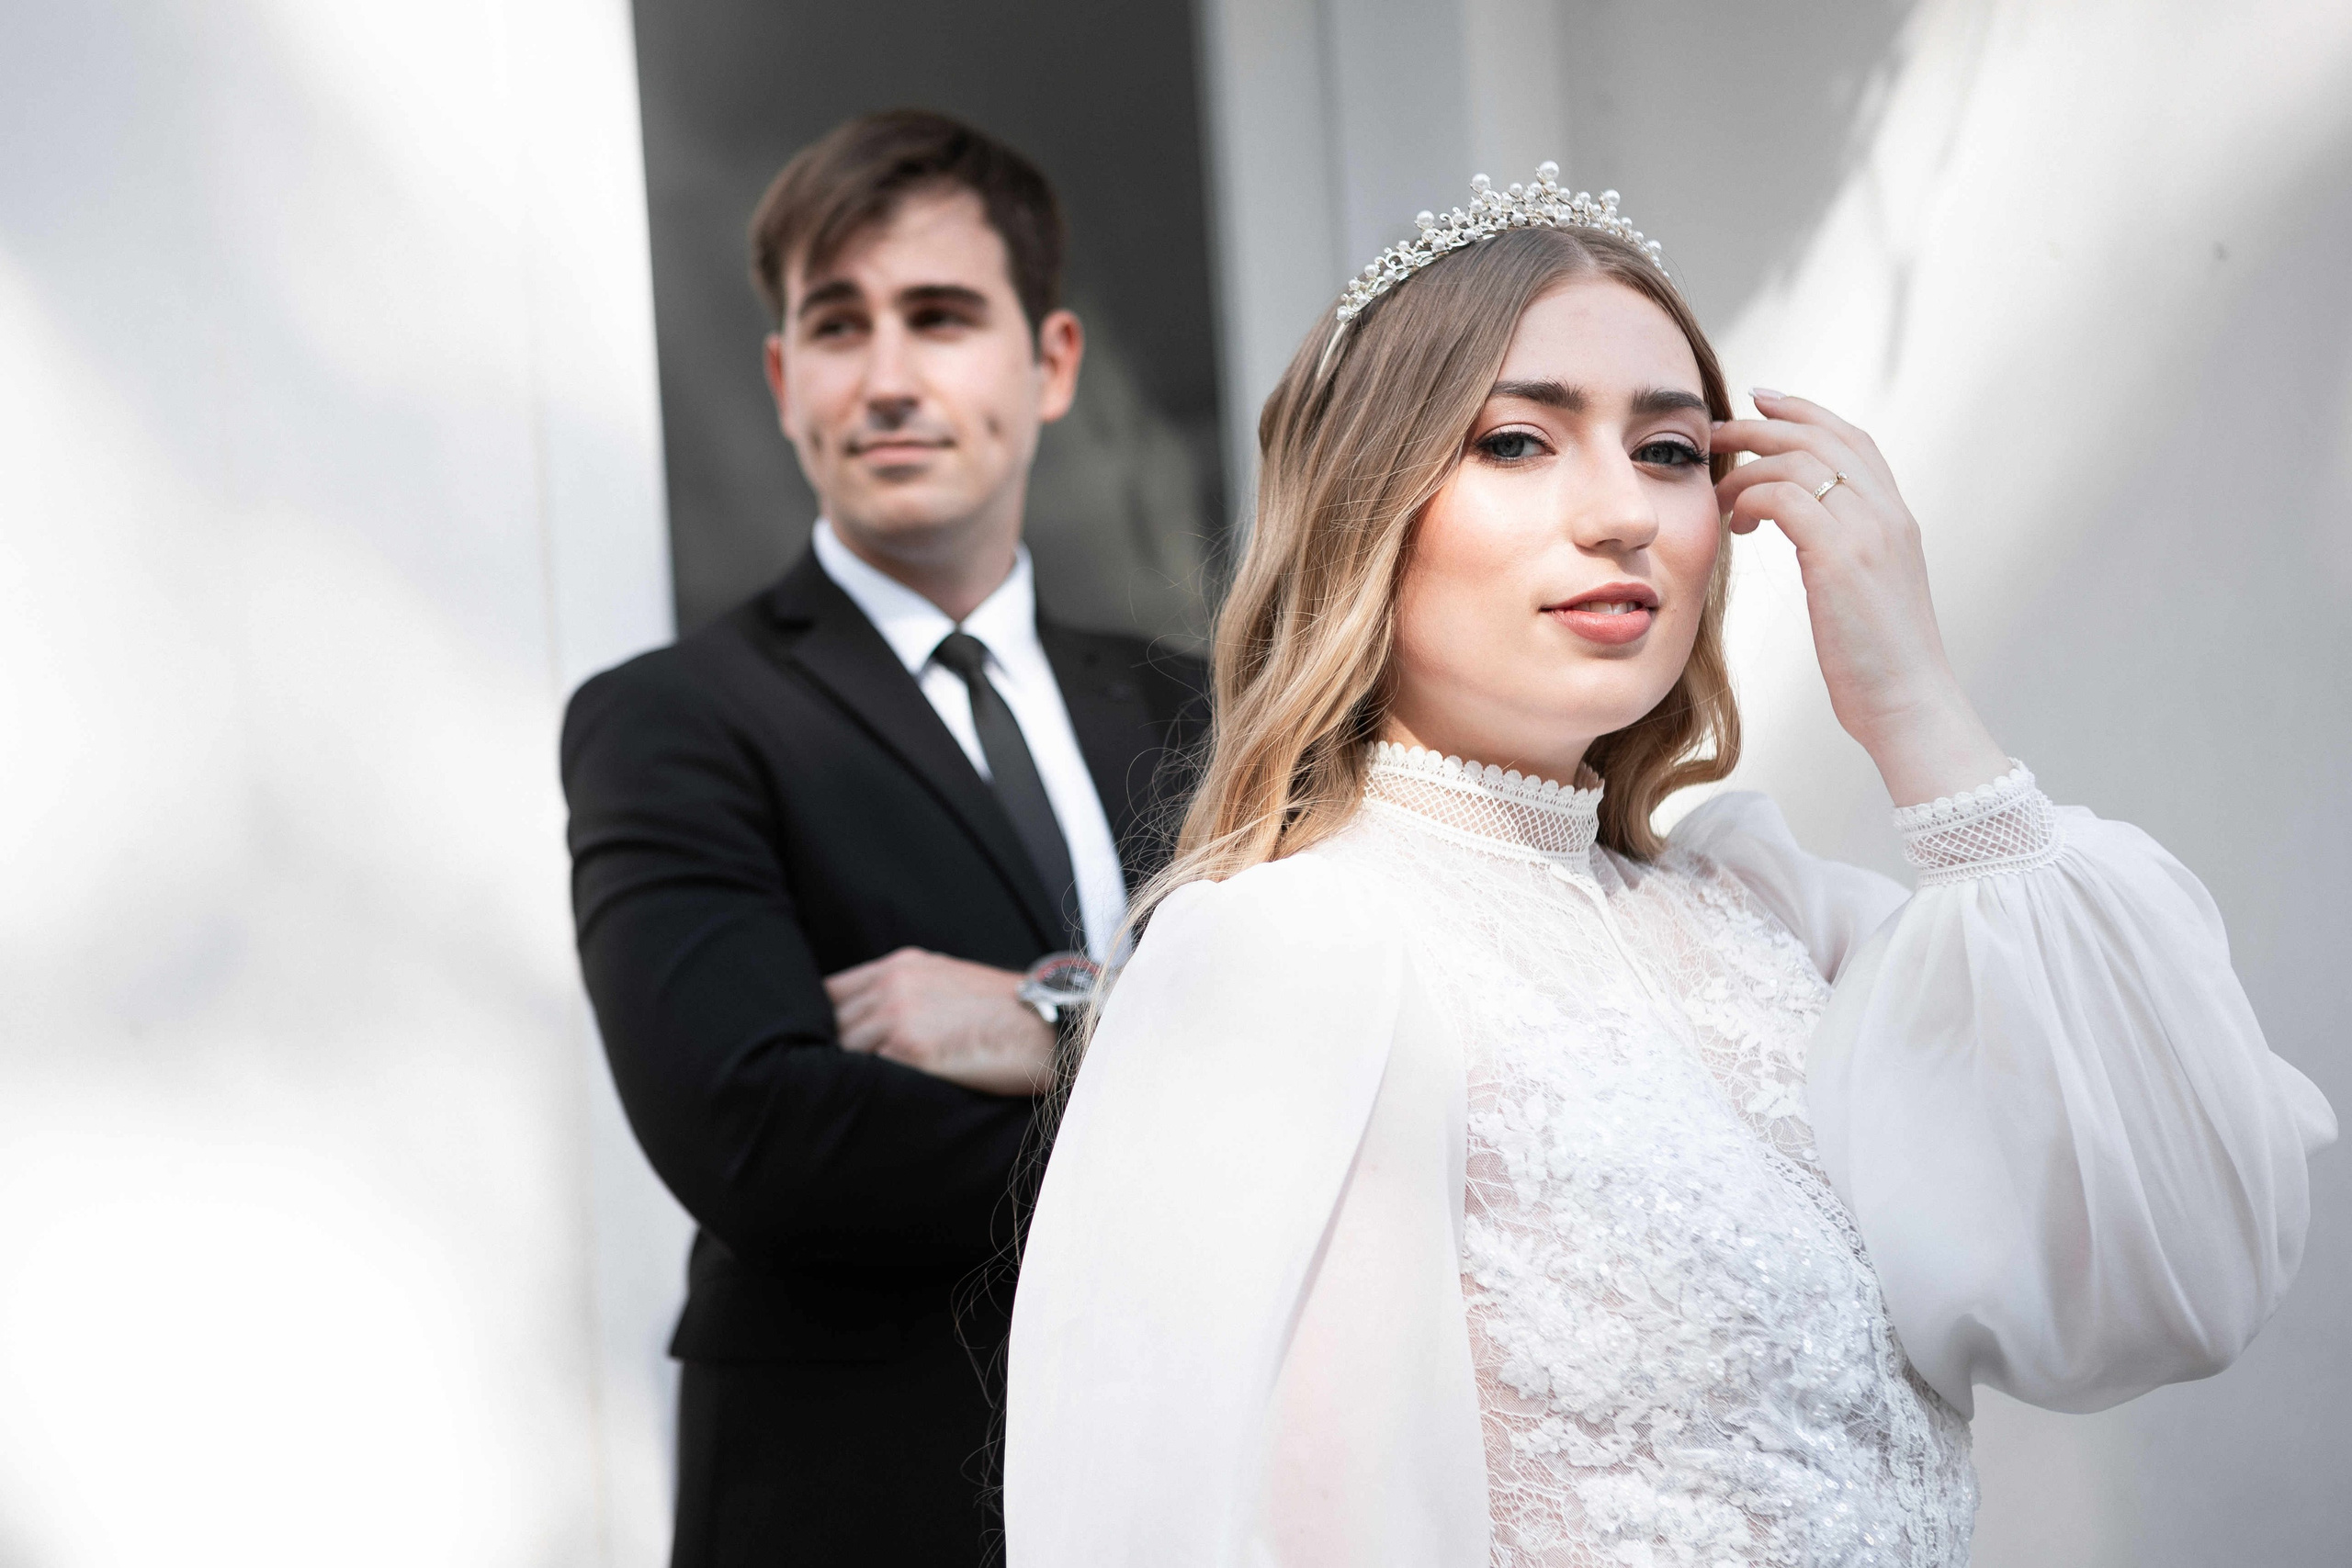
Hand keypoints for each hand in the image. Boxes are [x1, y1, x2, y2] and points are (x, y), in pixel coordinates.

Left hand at [824, 947, 1054, 1096]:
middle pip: (829, 1024)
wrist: (1049, 1028)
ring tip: (848, 1100)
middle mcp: (893, 985)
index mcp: (900, 966)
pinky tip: (873, 1103)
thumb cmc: (1005, 1014)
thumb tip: (871, 1025)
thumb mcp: (948, 982)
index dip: (818, 1022)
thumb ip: (905, 993)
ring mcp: (898, 1016)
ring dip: (845, 1075)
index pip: (828, 992)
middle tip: (823, 1082)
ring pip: (842, 1052)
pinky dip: (866, 1090)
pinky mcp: (910, 1051)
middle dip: (828, 1052)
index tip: (818, 1046)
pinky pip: (866, 1074)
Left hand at [1711, 390, 2010, 806]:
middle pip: (1823, 437)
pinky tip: (1736, 522)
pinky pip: (1786, 496)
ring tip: (1717, 488)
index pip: (1853, 441)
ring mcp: (1868, 532)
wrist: (1910, 706)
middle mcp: (1888, 514)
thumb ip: (1845, 552)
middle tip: (1719, 429)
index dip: (1807, 414)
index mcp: (1897, 519)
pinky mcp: (1840, 557)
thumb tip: (1808, 537)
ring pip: (1800, 459)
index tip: (1763, 404)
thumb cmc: (1879, 665)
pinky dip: (1751, 496)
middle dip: (1765, 423)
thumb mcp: (1866, 594)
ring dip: (1749, 463)